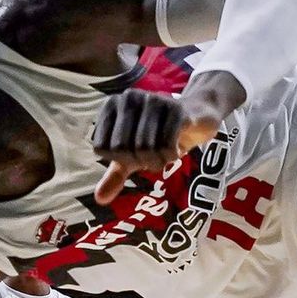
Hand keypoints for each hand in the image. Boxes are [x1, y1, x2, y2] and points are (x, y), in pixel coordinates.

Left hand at [91, 72, 243, 202]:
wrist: (196, 116)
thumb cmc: (158, 134)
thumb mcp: (133, 155)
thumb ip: (115, 175)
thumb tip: (100, 199)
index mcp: (112, 105)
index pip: (102, 147)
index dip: (120, 159)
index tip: (135, 153)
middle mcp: (129, 98)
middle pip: (122, 148)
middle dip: (140, 161)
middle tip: (154, 155)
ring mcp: (153, 101)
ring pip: (145, 148)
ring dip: (158, 161)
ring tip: (165, 153)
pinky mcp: (177, 109)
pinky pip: (167, 144)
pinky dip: (171, 156)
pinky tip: (176, 150)